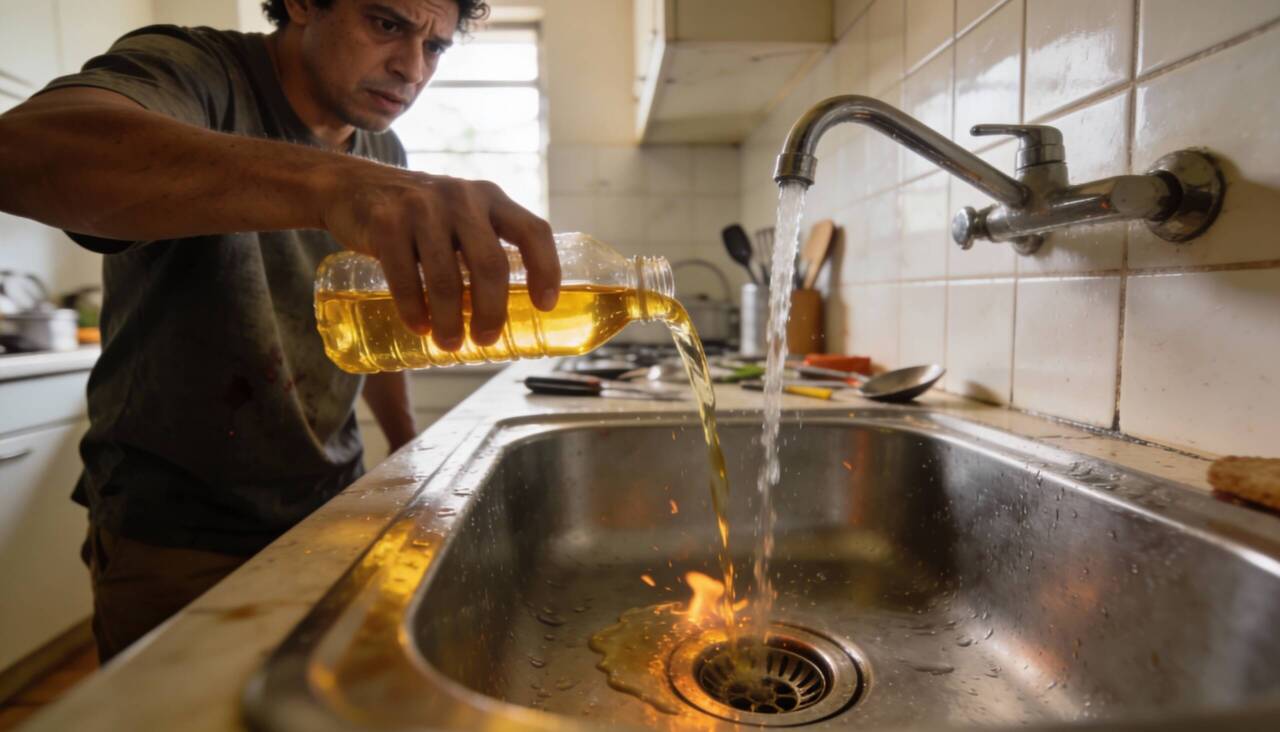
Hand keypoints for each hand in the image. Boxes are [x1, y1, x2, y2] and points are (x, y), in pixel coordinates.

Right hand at [322, 164, 559, 349]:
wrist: (351, 187)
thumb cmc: (419, 215)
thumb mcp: (460, 215)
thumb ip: (484, 244)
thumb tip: (511, 312)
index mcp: (490, 198)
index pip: (533, 231)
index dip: (546, 269)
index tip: (544, 306)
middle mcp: (462, 198)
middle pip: (490, 263)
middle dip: (491, 310)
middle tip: (486, 339)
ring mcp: (422, 207)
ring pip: (447, 276)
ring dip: (450, 319)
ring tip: (450, 344)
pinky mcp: (385, 222)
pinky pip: (404, 276)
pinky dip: (414, 309)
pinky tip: (420, 327)